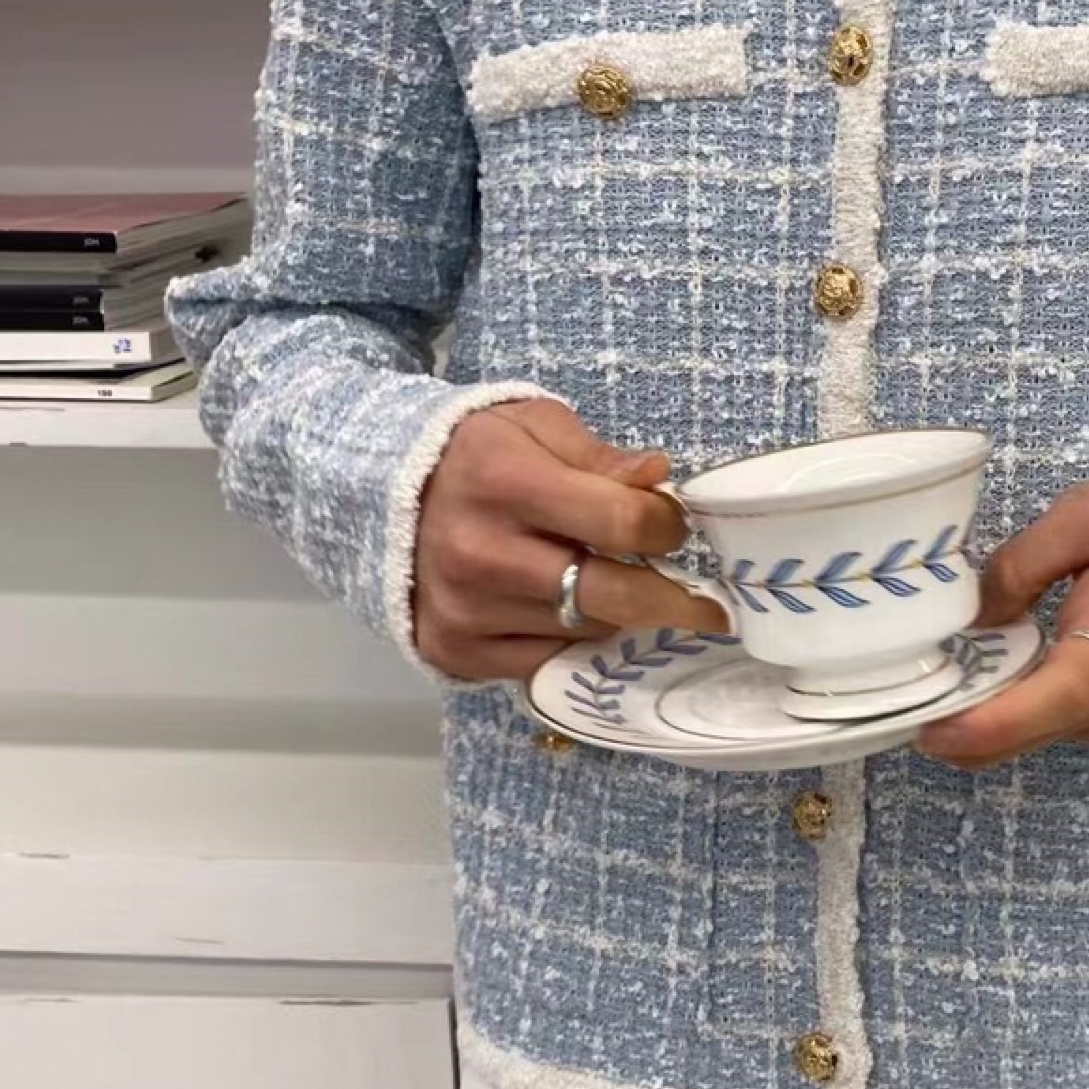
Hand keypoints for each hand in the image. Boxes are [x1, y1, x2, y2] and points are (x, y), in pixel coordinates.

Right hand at [413, 399, 725, 680]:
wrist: (383, 495)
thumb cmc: (478, 455)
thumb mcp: (536, 428)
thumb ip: (600, 457)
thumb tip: (659, 476)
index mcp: (504, 481)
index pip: (622, 523)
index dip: (666, 526)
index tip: (672, 525)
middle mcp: (479, 552)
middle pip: (612, 596)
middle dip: (672, 600)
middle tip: (705, 606)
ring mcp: (464, 609)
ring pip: (585, 631)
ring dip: (614, 614)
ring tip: (611, 585)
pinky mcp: (454, 651)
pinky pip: (546, 661)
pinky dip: (569, 640)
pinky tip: (566, 611)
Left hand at [917, 477, 1088, 769]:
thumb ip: (1027, 558)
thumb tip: (976, 615)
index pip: (1047, 702)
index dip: (984, 726)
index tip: (929, 730)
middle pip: (1022, 734)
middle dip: (960, 722)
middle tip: (910, 688)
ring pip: (1033, 735)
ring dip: (990, 712)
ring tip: (960, 662)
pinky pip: (1054, 727)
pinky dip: (1020, 708)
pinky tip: (1008, 666)